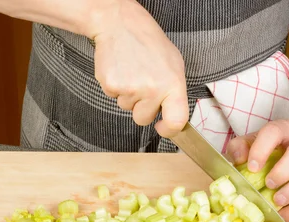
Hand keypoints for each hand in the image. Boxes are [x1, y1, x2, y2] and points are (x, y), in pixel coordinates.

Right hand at [91, 1, 188, 136]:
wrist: (120, 24)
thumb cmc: (149, 44)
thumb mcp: (174, 65)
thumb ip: (175, 92)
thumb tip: (175, 118)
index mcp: (173, 84)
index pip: (176, 120)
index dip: (169, 130)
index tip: (163, 128)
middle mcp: (153, 89)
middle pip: (143, 119)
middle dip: (141, 106)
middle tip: (142, 82)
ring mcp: (131, 88)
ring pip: (127, 107)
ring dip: (128, 94)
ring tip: (131, 70)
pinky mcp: (112, 85)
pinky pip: (113, 97)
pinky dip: (116, 86)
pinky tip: (120, 69)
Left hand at [226, 119, 288, 220]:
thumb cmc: (277, 145)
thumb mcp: (255, 140)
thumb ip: (240, 147)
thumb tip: (237, 160)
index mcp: (284, 129)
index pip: (274, 132)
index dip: (262, 149)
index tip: (252, 167)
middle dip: (283, 171)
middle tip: (268, 184)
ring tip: (277, 200)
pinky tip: (283, 214)